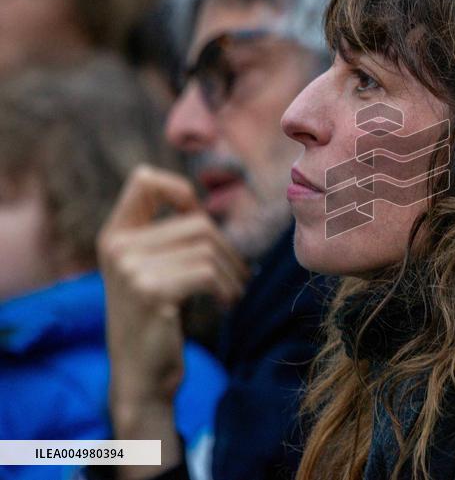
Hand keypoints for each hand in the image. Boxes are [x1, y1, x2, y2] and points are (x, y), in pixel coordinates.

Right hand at [97, 165, 247, 477]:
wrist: (140, 377)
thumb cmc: (156, 321)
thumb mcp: (149, 271)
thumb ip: (164, 237)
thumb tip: (201, 205)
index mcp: (114, 236)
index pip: (144, 180)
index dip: (180, 190)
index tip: (199, 218)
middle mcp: (117, 246)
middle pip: (198, 222)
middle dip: (228, 250)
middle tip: (237, 278)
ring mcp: (131, 268)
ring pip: (208, 247)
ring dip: (233, 272)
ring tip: (232, 293)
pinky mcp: (151, 291)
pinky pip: (208, 272)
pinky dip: (227, 288)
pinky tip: (225, 305)